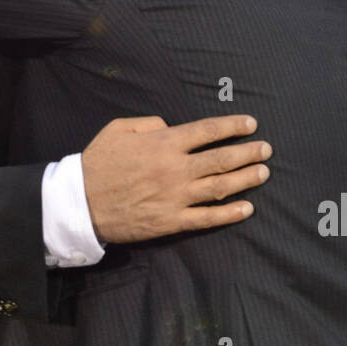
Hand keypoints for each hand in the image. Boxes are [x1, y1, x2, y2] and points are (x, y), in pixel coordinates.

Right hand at [82, 114, 270, 243]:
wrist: (80, 203)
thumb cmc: (98, 162)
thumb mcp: (119, 128)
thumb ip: (150, 123)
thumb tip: (173, 127)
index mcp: (164, 144)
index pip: (208, 132)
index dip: (233, 127)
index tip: (251, 124)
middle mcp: (175, 169)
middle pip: (221, 159)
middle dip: (247, 153)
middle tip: (266, 150)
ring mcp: (175, 197)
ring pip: (220, 187)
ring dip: (246, 179)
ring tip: (264, 173)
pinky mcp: (171, 222)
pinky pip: (207, 218)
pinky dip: (229, 214)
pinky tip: (246, 209)